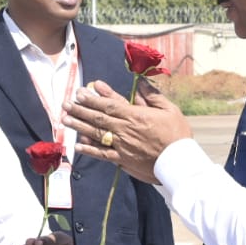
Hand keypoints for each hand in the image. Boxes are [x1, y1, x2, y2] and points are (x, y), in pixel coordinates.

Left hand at [62, 78, 191, 183]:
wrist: (179, 163)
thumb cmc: (177, 135)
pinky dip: (89, 150)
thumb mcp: (169, 110)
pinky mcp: (122, 160)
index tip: (81, 92)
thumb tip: (141, 82)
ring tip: (65, 119)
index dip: (93, 98)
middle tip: (66, 103)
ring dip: (79, 126)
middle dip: (80, 109)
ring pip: (96, 134)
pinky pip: (102, 154)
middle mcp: (125, 129)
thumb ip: (152, 96)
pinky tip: (77, 146)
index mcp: (135, 115)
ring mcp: (122, 145)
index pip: (109, 105)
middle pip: (98, 118)